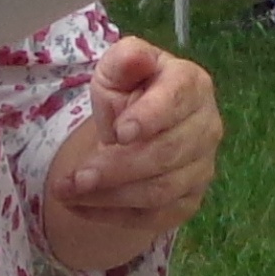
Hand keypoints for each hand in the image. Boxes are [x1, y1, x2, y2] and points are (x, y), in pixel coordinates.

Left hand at [42, 38, 221, 272]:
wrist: (137, 129)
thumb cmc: (129, 92)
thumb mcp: (118, 68)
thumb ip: (126, 59)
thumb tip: (136, 57)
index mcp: (192, 86)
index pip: (177, 101)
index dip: (150, 118)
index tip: (118, 133)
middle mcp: (206, 128)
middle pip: (167, 155)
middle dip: (117, 168)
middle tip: (75, 176)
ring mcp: (202, 168)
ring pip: (160, 191)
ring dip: (110, 196)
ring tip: (67, 192)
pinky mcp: (188, 201)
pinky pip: (154, 217)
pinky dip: (113, 216)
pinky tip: (80, 208)